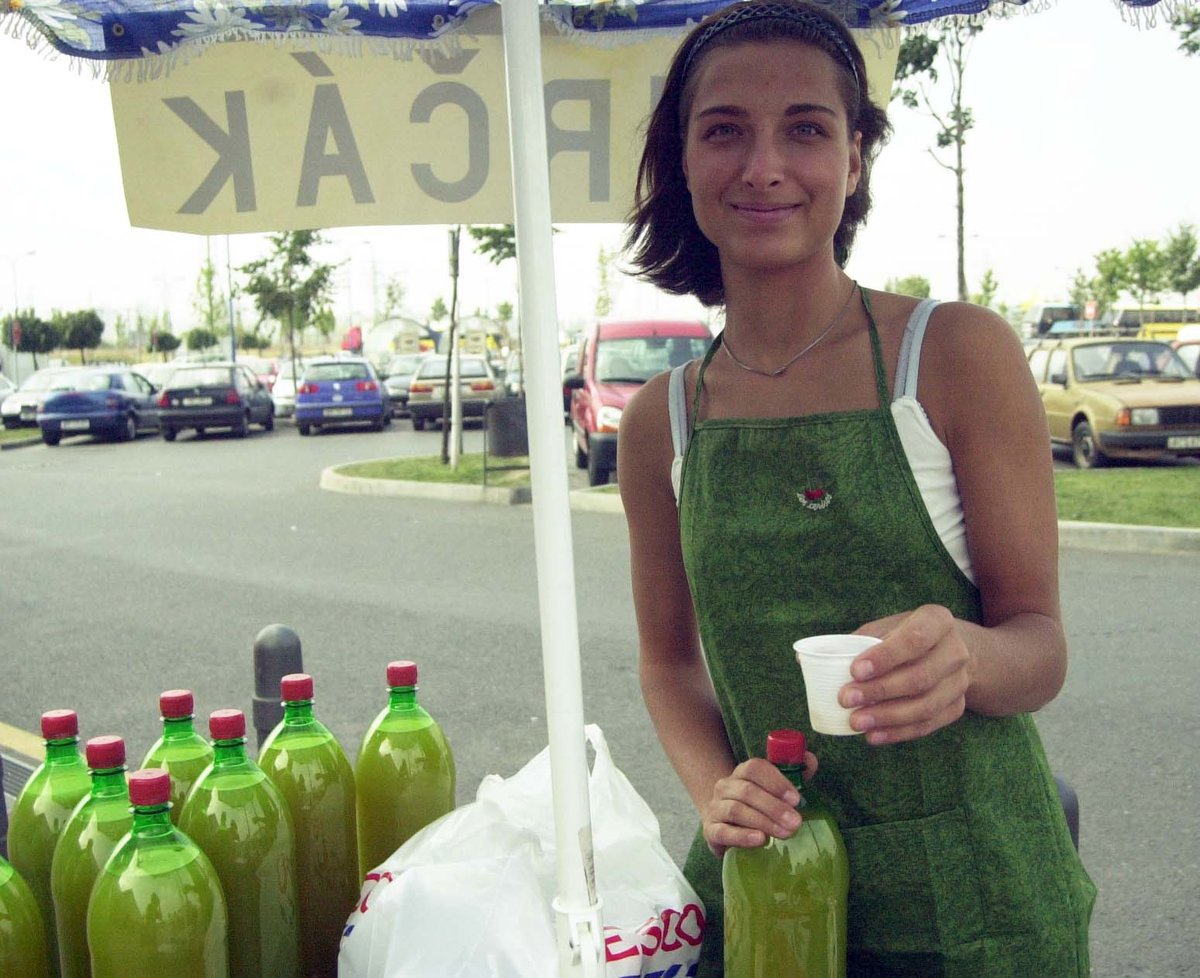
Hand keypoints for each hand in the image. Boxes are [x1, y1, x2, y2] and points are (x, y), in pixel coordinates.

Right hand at [701, 752, 817, 857]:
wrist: (724, 825)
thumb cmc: (756, 805)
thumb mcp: (773, 789)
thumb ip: (794, 773)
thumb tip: (810, 759)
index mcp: (742, 773)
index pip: (755, 768)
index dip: (776, 782)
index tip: (796, 799)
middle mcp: (725, 786)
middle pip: (747, 790)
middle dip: (774, 807)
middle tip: (796, 822)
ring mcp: (715, 808)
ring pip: (736, 810)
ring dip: (763, 821)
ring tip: (784, 833)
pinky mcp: (710, 831)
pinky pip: (722, 832)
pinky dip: (741, 836)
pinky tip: (759, 840)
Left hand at [839, 604, 970, 745]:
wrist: (945, 650)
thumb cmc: (903, 636)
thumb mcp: (885, 627)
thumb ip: (857, 642)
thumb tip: (811, 660)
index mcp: (938, 621)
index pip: (915, 639)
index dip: (885, 656)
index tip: (855, 670)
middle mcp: (956, 651)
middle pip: (921, 676)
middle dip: (880, 691)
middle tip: (846, 699)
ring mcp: (960, 681)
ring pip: (927, 705)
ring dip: (888, 717)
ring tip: (856, 722)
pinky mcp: (957, 706)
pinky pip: (929, 724)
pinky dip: (899, 732)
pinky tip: (874, 735)